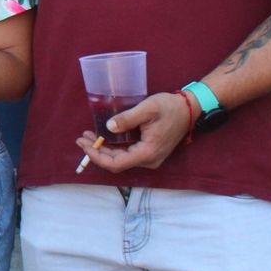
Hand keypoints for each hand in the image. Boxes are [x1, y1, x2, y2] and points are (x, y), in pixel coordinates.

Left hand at [74, 91, 190, 171]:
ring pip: (121, 159)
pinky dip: (113, 147)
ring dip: (103, 150)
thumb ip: (127, 119)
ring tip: (87, 137)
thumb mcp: (147, 109)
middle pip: (116, 162)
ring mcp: (149, 157)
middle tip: (80, 139)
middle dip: (96, 152)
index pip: (116, 163)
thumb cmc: (169, 107)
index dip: (97, 157)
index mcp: (147, 153)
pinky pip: (127, 154)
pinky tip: (102, 138)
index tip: (84, 145)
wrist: (189, 109)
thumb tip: (109, 128)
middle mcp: (148, 160)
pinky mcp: (149, 151)